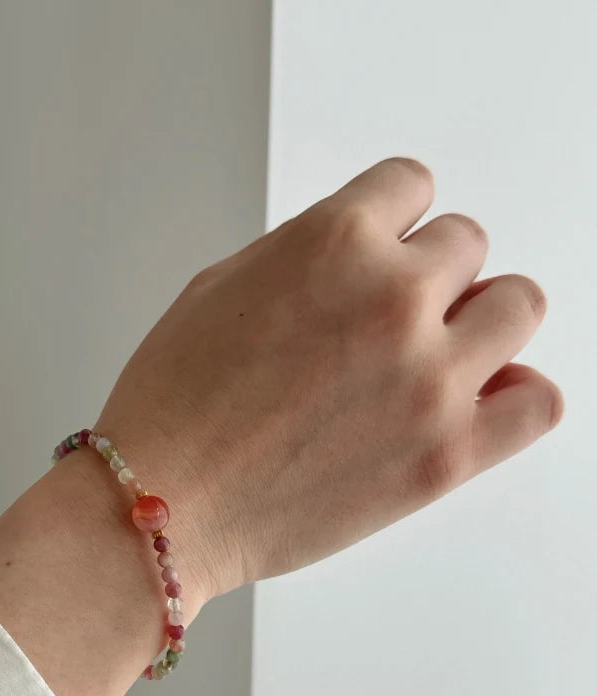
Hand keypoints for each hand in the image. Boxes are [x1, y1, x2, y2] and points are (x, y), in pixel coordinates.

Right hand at [0, 157, 562, 695]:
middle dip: (425, 275)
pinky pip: (539, 400)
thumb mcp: (217, 289)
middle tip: (386, 319)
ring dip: (478, 322)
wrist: (158, 507)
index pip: (412, 185)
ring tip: (432, 356)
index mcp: (332, 242)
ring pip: (518, 307)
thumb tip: (356, 260)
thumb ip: (303, 257)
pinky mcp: (446, 455)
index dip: (391, 221)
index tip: (384, 248)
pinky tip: (472, 401)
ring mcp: (429, 378)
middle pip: (467, 244)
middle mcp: (392, 298)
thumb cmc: (168, 410)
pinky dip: (516, 394)